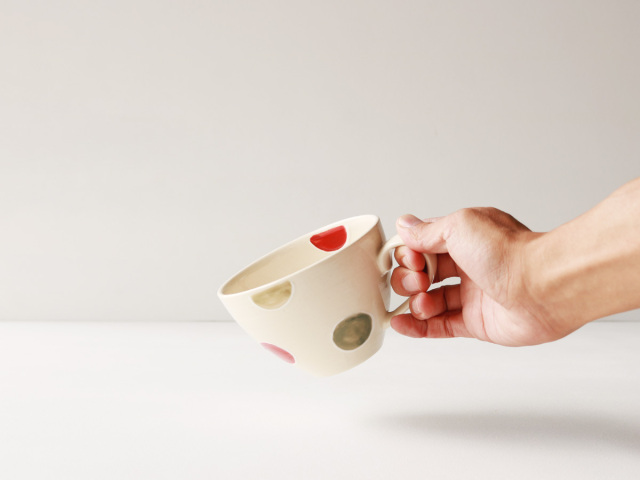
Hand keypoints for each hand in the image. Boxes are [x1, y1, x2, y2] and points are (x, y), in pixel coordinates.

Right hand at [390, 208, 570, 345]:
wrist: (543, 287)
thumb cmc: (509, 253)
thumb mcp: (459, 226)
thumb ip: (428, 230)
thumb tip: (405, 226)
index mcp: (464, 240)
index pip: (423, 247)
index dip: (409, 254)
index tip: (410, 259)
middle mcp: (468, 267)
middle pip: (423, 275)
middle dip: (410, 278)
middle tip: (419, 281)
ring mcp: (472, 296)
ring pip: (429, 302)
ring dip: (414, 302)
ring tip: (421, 302)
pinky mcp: (476, 323)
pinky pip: (439, 326)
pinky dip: (416, 327)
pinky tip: (400, 323)